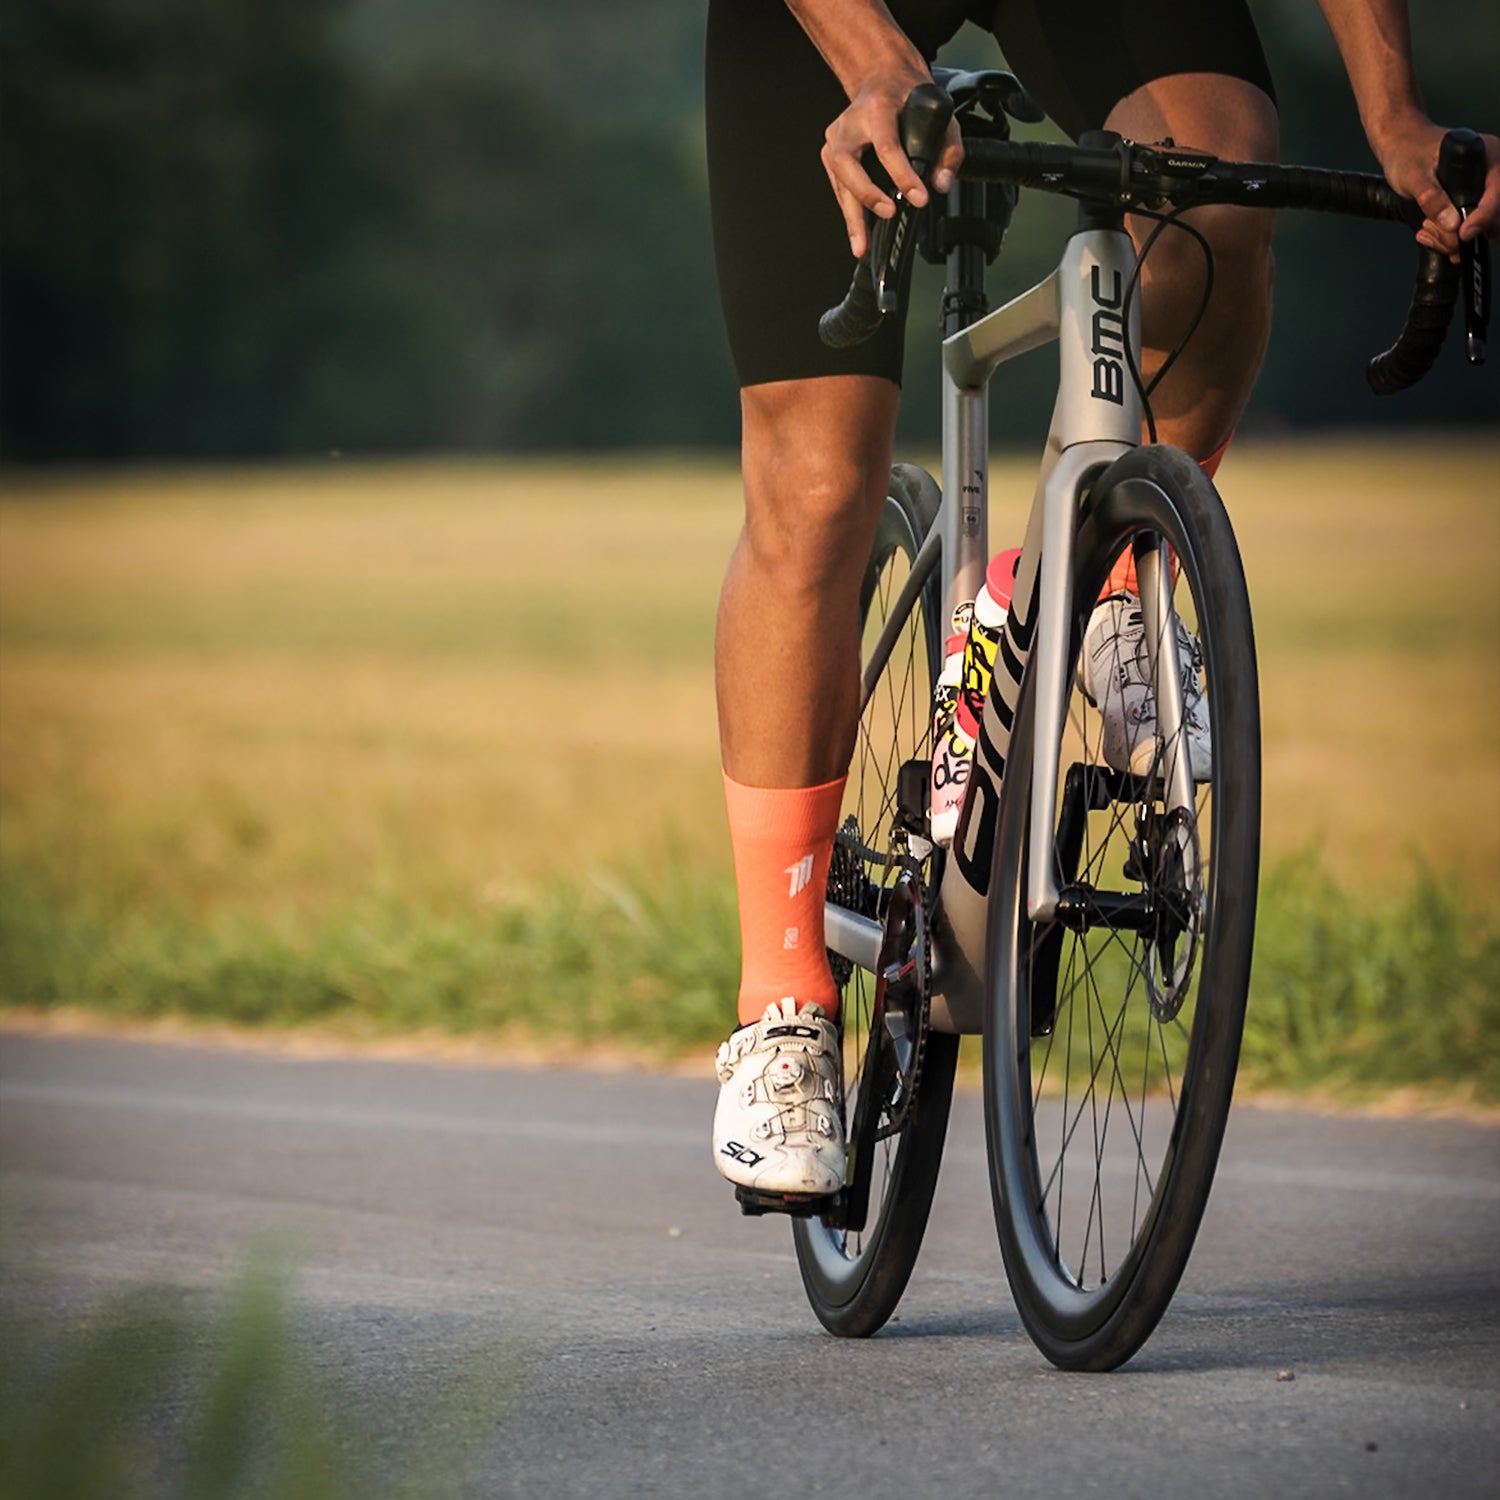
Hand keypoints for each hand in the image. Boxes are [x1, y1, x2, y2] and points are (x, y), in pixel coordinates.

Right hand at [820, 72, 963, 258]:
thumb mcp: (939, 113)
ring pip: (839, 180)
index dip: (902, 175)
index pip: (887, 146)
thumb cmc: (907, 96)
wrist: (881, 78)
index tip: (918, 197)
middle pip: (848, 164)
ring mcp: (836, 138)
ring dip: (852, 215)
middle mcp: (850, 122)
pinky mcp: (831, 154)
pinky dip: (850, 211)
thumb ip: (948, 149)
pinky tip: (857, 232)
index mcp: (878, 108)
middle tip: (887, 214)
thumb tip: (939, 183)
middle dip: (867, 194)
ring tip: (862, 244)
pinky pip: (839, 187)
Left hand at [1372, 116, 1499, 258]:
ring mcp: (1482, 192)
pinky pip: (1468, 231)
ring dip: (1451, 238)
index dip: (1484, 216)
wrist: (1401, 149)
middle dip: (1462, 232)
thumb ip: (1431, 198)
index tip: (1464, 232)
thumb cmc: (1410, 152)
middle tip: (1432, 229)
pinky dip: (1447, 239)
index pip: (1497, 192)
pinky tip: (1429, 233)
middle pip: (1494, 216)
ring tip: (1426, 227)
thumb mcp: (1416, 175)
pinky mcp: (1470, 206)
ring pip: (1481, 229)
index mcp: (1489, 157)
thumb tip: (1452, 223)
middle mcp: (1491, 175)